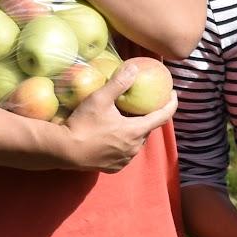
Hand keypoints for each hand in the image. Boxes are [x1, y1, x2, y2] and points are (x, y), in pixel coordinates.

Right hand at [59, 64, 174, 172]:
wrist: (63, 150)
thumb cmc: (82, 123)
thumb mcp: (100, 98)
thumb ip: (119, 83)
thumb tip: (134, 68)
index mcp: (136, 131)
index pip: (163, 116)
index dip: (171, 104)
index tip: (173, 94)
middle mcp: (134, 147)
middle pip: (147, 128)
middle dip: (145, 117)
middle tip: (137, 106)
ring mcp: (125, 159)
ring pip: (135, 142)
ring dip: (132, 131)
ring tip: (123, 120)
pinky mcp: (114, 167)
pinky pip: (124, 153)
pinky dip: (122, 144)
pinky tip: (111, 136)